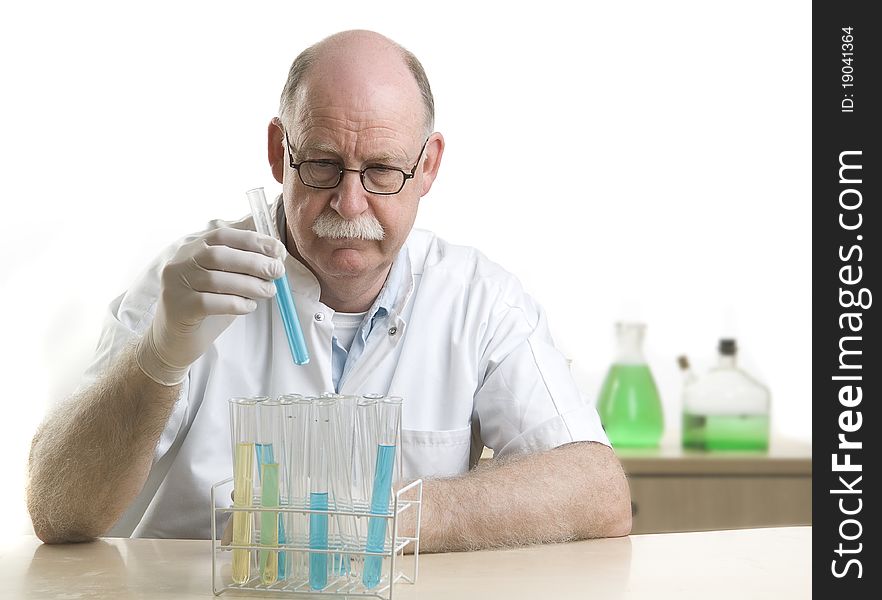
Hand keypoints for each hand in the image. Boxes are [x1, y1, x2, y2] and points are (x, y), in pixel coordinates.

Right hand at [136, 227, 284, 384]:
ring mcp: (176, 285)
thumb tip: (276, 261)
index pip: (223, 236)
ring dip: (249, 284)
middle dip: (254, 262)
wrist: (173, 340)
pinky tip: (249, 306)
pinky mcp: (178, 308)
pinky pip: (210, 303)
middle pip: (219, 255)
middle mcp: (180, 263)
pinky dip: (235, 303)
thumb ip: (242, 269)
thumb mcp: (223, 281)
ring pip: (216, 280)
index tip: (277, 249)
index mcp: (193, 249)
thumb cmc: (205, 307)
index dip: (253, 240)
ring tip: (268, 291)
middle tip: (277, 271)